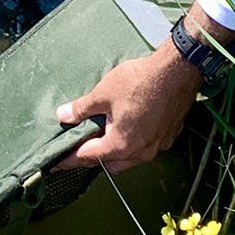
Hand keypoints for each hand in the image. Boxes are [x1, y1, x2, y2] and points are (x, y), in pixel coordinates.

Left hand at [53, 46, 200, 171]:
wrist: (177, 71)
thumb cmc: (139, 81)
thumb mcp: (103, 93)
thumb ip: (82, 109)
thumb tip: (63, 115)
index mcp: (121, 145)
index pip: (88, 157)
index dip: (70, 159)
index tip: (57, 163)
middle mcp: (140, 152)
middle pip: (110, 163)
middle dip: (93, 158)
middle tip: (78, 147)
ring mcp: (157, 146)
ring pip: (129, 159)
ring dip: (115, 152)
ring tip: (103, 137)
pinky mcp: (168, 136)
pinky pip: (145, 148)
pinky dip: (133, 143)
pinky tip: (128, 128)